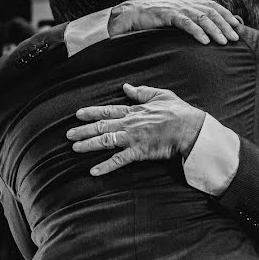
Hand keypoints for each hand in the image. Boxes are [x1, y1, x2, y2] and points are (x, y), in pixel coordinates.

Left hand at [66, 84, 205, 175]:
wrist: (190, 129)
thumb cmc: (178, 112)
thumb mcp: (160, 94)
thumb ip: (141, 92)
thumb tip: (126, 87)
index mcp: (133, 111)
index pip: (107, 111)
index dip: (91, 112)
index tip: (77, 114)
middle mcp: (129, 124)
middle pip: (101, 126)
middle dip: (83, 130)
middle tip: (68, 134)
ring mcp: (132, 138)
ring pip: (105, 141)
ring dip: (88, 145)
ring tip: (74, 148)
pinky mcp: (139, 152)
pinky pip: (119, 160)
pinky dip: (105, 166)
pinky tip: (93, 171)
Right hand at [108, 0, 240, 44]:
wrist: (129, 14)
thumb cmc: (150, 20)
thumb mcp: (172, 19)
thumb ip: (186, 22)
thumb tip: (200, 32)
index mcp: (187, 3)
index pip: (212, 6)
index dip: (226, 14)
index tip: (237, 25)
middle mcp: (184, 3)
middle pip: (211, 12)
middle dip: (225, 24)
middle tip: (235, 37)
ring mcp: (176, 8)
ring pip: (202, 17)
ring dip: (215, 29)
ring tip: (224, 41)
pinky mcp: (167, 15)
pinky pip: (186, 23)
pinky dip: (197, 31)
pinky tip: (205, 41)